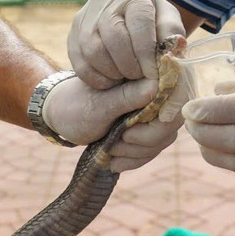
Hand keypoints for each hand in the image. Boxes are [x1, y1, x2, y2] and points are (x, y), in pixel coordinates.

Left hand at [42, 75, 181, 172]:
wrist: (61, 115)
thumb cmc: (75, 104)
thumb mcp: (98, 103)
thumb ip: (126, 96)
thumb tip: (156, 87)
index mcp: (143, 72)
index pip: (174, 92)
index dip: (163, 117)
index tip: (131, 133)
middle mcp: (153, 89)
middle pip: (171, 120)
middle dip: (145, 140)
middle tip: (115, 144)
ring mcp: (152, 109)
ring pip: (164, 137)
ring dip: (137, 152)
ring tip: (110, 152)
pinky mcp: (147, 127)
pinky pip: (153, 147)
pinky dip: (135, 159)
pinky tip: (114, 163)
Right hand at [68, 0, 186, 88]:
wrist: (126, 17)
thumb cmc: (151, 19)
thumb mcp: (167, 19)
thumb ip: (172, 32)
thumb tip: (173, 48)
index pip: (138, 23)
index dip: (146, 53)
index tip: (154, 73)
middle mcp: (103, 0)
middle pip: (113, 38)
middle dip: (129, 65)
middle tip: (139, 78)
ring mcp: (84, 16)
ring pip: (93, 51)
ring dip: (112, 72)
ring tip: (126, 78)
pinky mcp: (72, 34)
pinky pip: (79, 62)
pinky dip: (96, 77)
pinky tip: (110, 80)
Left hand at [182, 77, 234, 196]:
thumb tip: (216, 90)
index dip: (209, 110)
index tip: (189, 108)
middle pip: (231, 138)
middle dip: (201, 131)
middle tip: (187, 121)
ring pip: (234, 159)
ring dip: (209, 148)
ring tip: (198, 136)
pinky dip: (227, 157)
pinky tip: (218, 146)